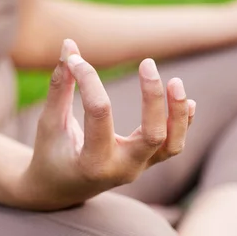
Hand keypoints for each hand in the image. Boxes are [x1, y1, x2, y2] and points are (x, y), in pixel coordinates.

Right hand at [16, 39, 195, 209]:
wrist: (59, 190)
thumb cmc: (50, 154)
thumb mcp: (49, 123)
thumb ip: (60, 86)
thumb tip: (68, 45)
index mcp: (92, 163)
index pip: (99, 113)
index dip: (88, 80)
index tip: (75, 60)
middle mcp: (121, 169)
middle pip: (152, 134)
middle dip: (153, 98)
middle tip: (148, 63)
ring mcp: (138, 168)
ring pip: (172, 144)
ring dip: (177, 114)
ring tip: (175, 81)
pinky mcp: (146, 163)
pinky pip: (172, 146)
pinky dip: (183, 123)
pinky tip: (187, 100)